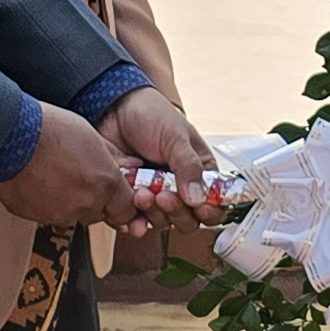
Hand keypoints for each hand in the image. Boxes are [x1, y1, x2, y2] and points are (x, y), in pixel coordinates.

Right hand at [0, 106, 140, 228]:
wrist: (12, 137)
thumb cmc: (50, 129)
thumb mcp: (92, 137)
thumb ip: (109, 161)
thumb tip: (122, 168)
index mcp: (105, 183)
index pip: (126, 210)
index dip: (121, 203)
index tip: (116, 196)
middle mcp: (86, 204)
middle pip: (98, 213)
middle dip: (93, 200)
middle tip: (80, 178)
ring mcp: (60, 214)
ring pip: (73, 215)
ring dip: (69, 201)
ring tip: (56, 175)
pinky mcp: (37, 218)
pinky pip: (48, 215)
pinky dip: (47, 203)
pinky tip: (40, 181)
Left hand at [103, 85, 223, 219]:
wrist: (115, 108)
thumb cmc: (152, 115)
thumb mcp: (176, 136)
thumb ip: (188, 167)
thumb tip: (198, 198)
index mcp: (199, 173)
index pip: (215, 204)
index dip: (210, 211)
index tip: (199, 205)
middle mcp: (180, 188)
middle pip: (188, 219)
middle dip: (177, 212)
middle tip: (164, 196)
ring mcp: (156, 195)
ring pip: (162, 221)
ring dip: (154, 213)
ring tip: (141, 192)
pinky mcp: (131, 199)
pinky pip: (136, 220)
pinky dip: (134, 222)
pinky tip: (131, 216)